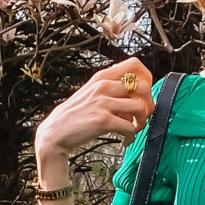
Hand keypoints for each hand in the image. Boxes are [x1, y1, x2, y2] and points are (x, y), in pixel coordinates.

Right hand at [34, 58, 154, 173]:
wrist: (55, 132)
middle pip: (143, 86)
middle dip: (149, 104)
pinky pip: (130, 127)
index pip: (134, 64)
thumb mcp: (91, 92)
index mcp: (102, 77)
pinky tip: (124, 140)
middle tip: (142, 116)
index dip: (147, 77)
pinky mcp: (103, 121)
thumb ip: (111, 88)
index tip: (144, 93)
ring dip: (142, 122)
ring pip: (140, 108)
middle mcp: (103, 86)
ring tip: (133, 129)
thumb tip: (135, 93)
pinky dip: (131, 136)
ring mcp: (103, 103)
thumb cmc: (75, 115)